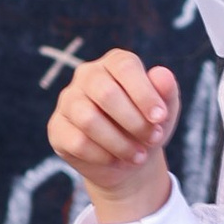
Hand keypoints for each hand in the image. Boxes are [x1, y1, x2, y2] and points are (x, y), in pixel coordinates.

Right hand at [48, 48, 180, 223]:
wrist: (130, 160)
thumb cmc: (148, 126)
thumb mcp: (165, 110)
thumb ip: (166, 90)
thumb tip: (162, 74)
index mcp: (115, 63)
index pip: (125, 67)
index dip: (144, 93)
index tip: (160, 118)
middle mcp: (87, 75)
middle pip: (105, 93)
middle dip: (134, 122)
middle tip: (154, 139)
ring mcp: (68, 100)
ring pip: (88, 119)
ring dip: (120, 143)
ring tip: (138, 156)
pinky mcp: (57, 127)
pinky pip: (77, 142)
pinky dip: (103, 156)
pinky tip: (115, 160)